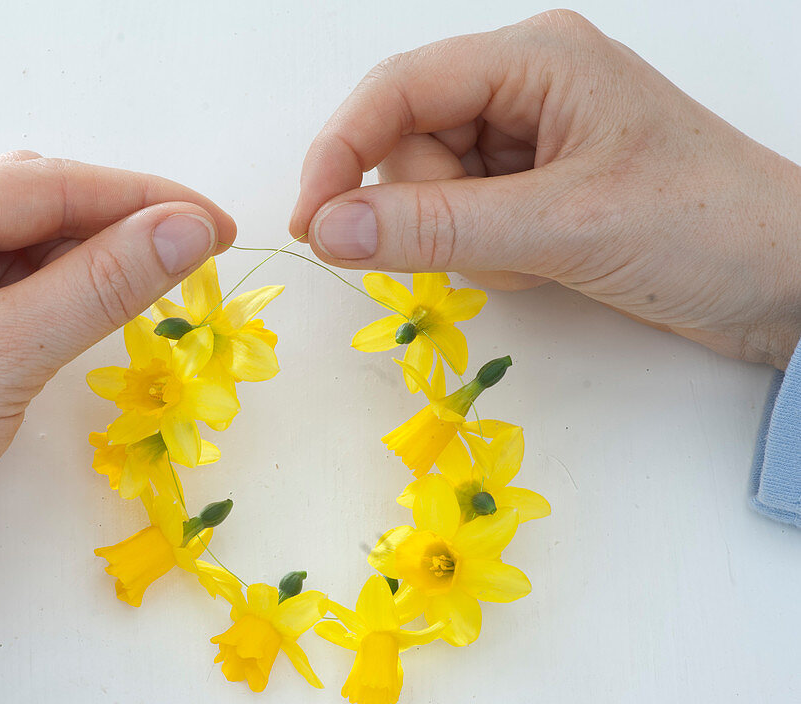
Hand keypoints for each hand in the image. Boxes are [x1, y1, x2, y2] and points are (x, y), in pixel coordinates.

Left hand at [0, 152, 235, 527]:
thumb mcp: (7, 353)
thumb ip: (103, 283)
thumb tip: (191, 229)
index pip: (46, 182)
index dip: (142, 198)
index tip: (217, 225)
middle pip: (34, 204)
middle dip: (116, 226)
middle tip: (193, 257)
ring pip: (22, 244)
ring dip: (88, 260)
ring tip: (150, 286)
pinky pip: (3, 284)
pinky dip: (54, 292)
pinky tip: (89, 308)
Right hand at [290, 10, 800, 368]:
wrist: (786, 284)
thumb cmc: (702, 228)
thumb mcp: (564, 225)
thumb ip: (438, 228)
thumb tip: (328, 232)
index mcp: (535, 58)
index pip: (398, 88)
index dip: (341, 152)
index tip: (311, 224)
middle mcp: (523, 86)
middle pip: (406, 142)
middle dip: (428, 207)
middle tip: (490, 244)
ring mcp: (527, 139)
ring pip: (428, 189)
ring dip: (461, 238)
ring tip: (535, 253)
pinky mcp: (533, 187)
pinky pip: (461, 219)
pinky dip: (485, 253)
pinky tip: (542, 260)